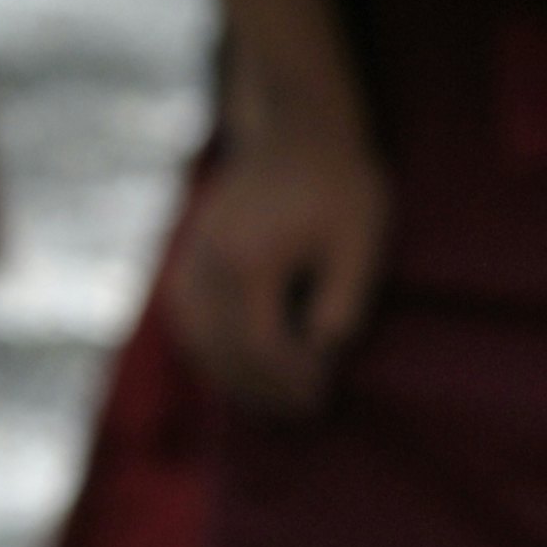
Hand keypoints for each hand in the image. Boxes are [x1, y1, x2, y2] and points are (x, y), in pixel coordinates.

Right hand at [169, 93, 392, 413]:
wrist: (296, 134)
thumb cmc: (340, 188)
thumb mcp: (360, 243)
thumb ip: (342, 301)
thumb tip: (322, 354)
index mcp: (249, 263)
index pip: (262, 347)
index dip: (291, 382)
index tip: (322, 399)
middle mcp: (207, 266)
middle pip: (225, 352)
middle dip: (264, 391)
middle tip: (304, 412)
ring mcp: (190, 261)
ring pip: (198, 341)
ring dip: (233, 378)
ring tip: (275, 401)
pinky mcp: (186, 259)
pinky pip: (188, 321)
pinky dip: (211, 351)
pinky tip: (242, 368)